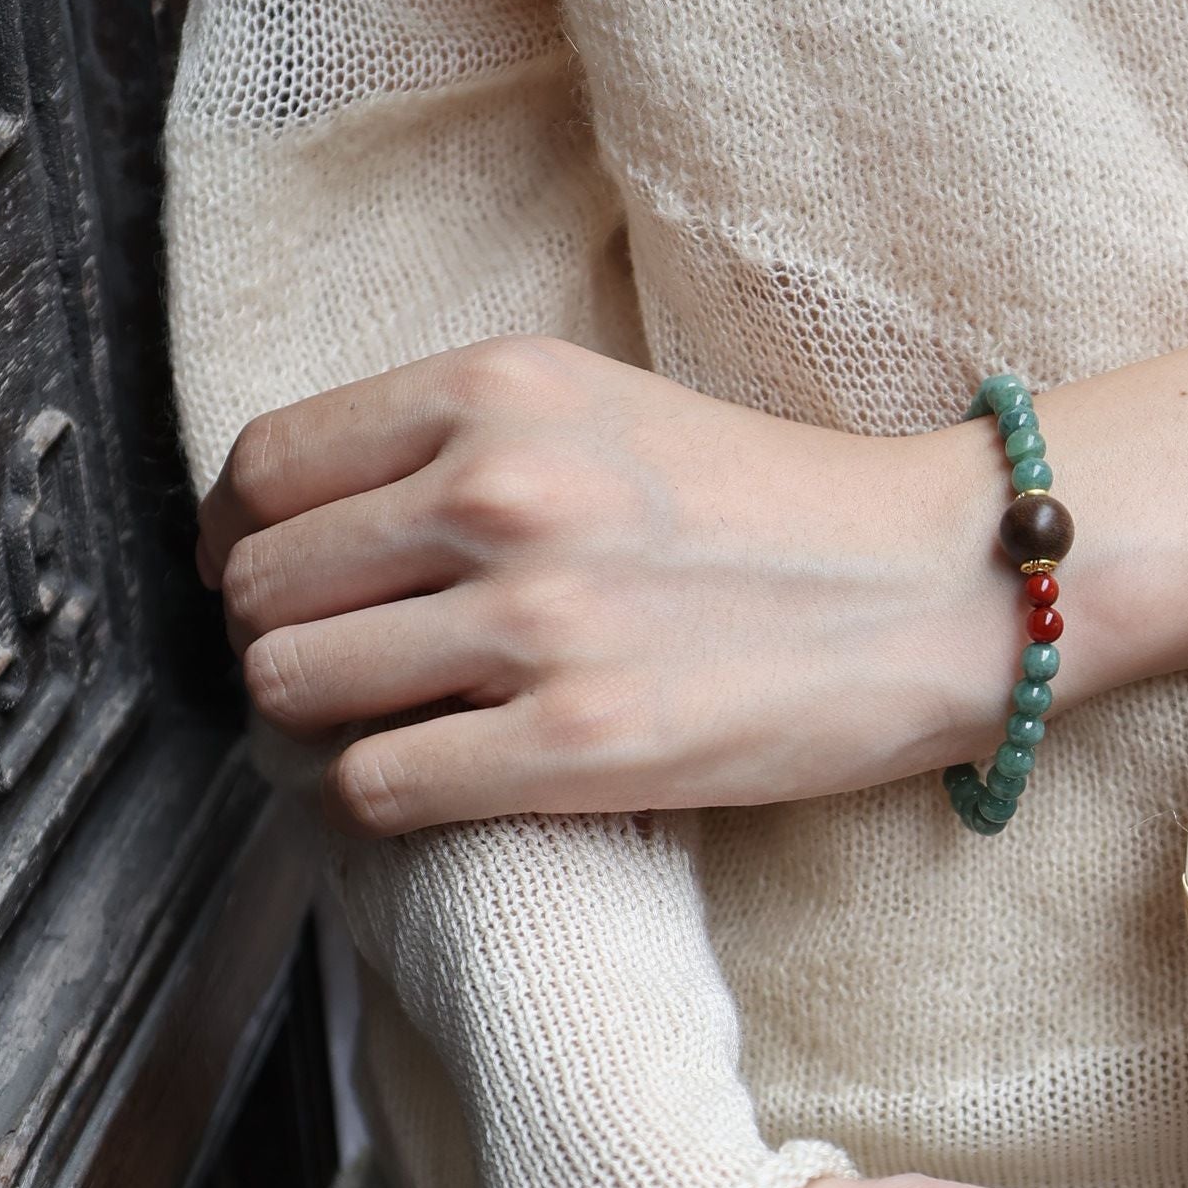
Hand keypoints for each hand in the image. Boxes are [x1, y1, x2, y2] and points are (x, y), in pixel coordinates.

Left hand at [202, 302, 1187, 836]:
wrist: (939, 586)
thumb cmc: (777, 506)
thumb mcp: (603, 408)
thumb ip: (462, 441)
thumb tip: (311, 524)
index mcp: (499, 391)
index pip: (265, 466)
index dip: (248, 537)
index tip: (283, 579)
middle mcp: (498, 492)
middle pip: (259, 585)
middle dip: (280, 635)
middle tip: (345, 666)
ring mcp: (535, 622)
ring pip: (292, 687)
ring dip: (321, 722)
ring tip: (390, 725)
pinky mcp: (576, 745)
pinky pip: (374, 786)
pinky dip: (379, 796)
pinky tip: (442, 780)